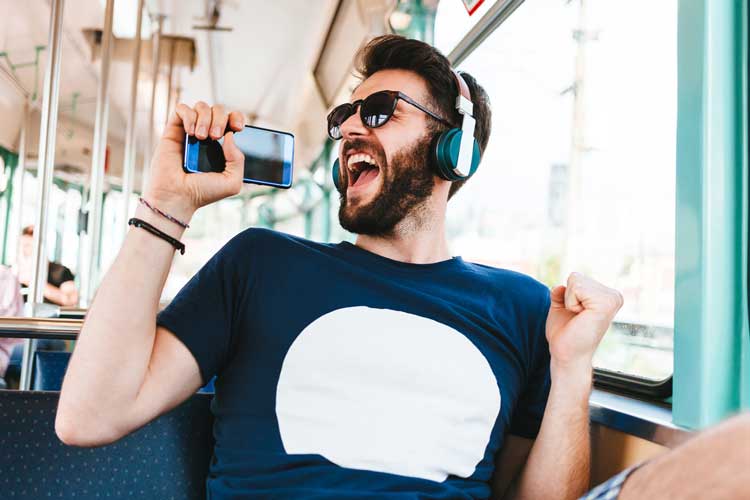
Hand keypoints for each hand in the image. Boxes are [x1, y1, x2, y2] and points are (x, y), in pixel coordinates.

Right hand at [144, 102, 245, 219]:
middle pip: (218, 110)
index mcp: (223, 145)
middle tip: (215, 136)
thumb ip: (238, 159)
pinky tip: (190, 132)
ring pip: (201, 106)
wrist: (178, 196)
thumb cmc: (203, 192)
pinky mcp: (173, 131)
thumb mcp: (232, 181)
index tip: (238, 128)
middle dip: (220, 119)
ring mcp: (190, 132)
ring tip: (201, 137)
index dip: (237, 117)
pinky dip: (189, 115)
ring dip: (205, 117)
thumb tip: (230, 135)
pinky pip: (182, 109)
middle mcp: (207, 135)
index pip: (233, 120)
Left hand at [545, 273, 623, 370]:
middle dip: (568, 297)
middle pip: (576, 277)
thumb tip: (559, 286)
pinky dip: (571, 302)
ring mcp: (612, 299)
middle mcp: (613, 296)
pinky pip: (576, 287)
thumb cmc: (565, 334)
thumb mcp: (561, 308)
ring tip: (579, 318)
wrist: (567, 355)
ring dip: (570, 300)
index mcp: (606, 296)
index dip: (568, 296)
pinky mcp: (606, 303)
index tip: (576, 315)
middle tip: (577, 318)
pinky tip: (580, 317)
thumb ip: (561, 294)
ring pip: (575, 281)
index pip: (576, 277)